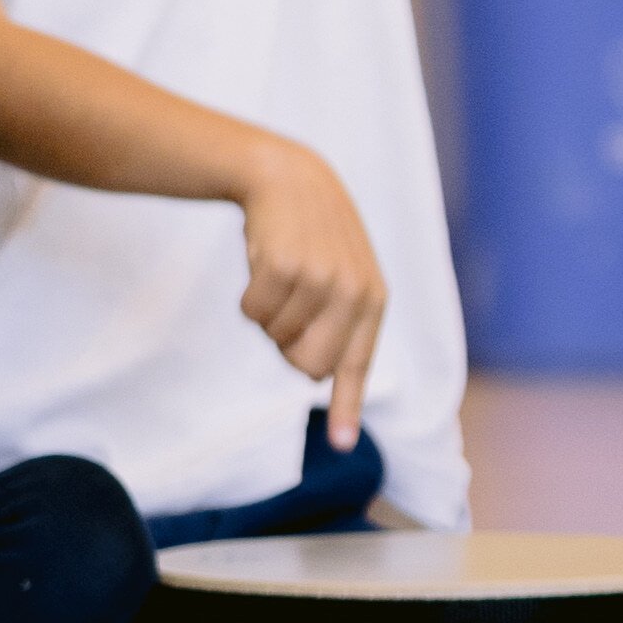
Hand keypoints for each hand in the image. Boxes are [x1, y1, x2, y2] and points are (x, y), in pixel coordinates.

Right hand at [224, 136, 387, 446]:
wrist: (289, 177)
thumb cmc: (314, 237)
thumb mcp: (344, 274)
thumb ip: (342, 322)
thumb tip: (318, 377)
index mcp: (373, 300)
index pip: (357, 365)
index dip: (348, 406)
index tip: (342, 445)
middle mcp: (353, 294)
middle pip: (308, 365)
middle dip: (288, 349)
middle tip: (289, 311)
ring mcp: (320, 280)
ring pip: (275, 337)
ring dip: (268, 315)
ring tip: (282, 276)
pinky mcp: (285, 266)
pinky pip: (252, 312)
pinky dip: (249, 297)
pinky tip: (263, 265)